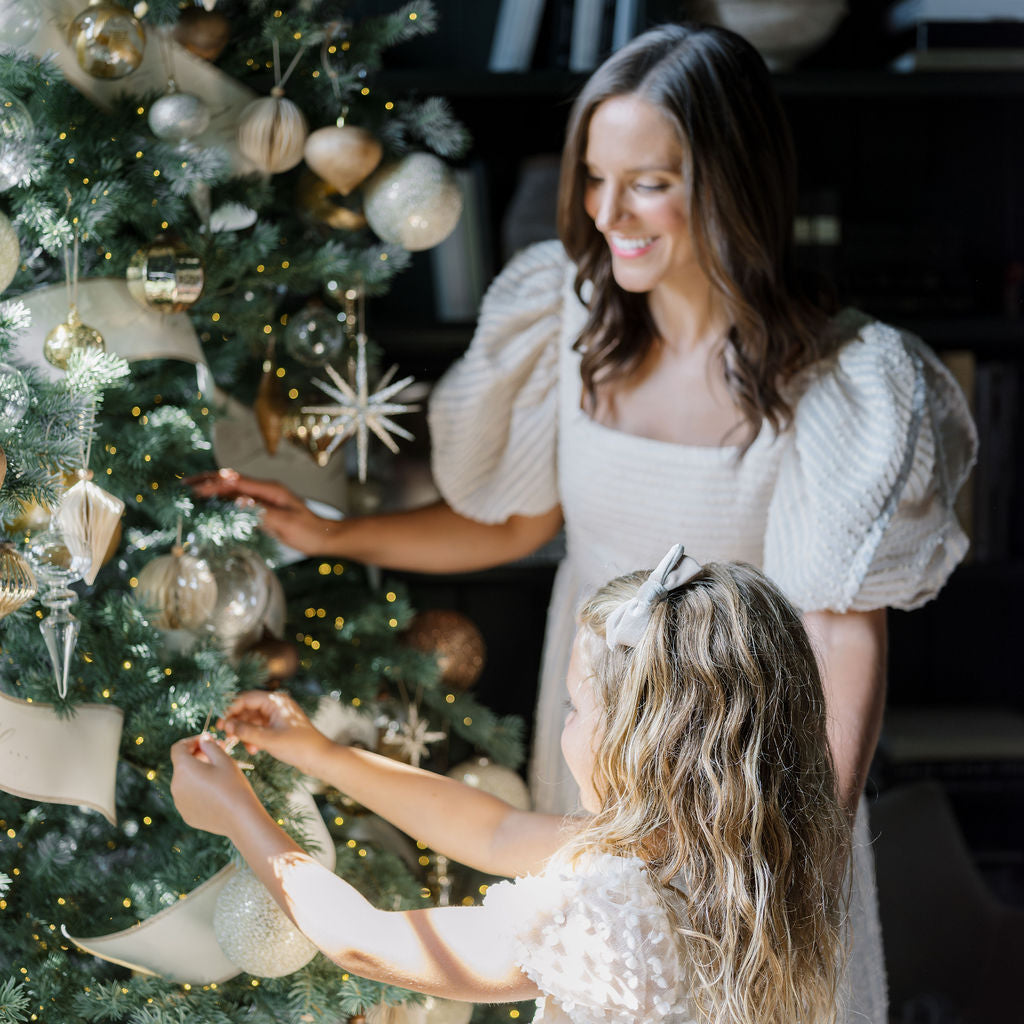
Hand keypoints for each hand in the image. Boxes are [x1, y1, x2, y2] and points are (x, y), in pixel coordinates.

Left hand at [170, 733, 260, 836]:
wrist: (241, 818)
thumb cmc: (233, 785)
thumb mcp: (224, 759)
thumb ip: (210, 745)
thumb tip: (203, 739)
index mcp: (183, 769)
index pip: (178, 748)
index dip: (191, 741)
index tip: (206, 741)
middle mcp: (176, 786)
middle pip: (182, 765)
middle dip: (197, 757)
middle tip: (218, 754)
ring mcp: (180, 803)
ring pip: (185, 781)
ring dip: (197, 774)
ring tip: (218, 774)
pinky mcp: (186, 815)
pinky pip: (189, 797)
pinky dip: (198, 790)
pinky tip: (216, 792)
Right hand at [186, 469, 340, 554]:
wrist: (325, 537)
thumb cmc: (308, 531)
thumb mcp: (285, 523)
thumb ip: (261, 512)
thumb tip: (238, 502)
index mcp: (270, 490)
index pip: (237, 483)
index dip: (214, 485)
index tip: (195, 489)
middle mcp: (266, 490)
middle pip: (232, 481)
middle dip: (208, 481)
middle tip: (185, 484)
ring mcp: (265, 498)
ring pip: (234, 489)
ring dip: (213, 488)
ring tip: (192, 491)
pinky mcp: (265, 508)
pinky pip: (239, 500)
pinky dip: (223, 499)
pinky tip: (213, 503)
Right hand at [220, 690, 332, 777]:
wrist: (320, 758)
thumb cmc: (298, 746)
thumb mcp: (269, 739)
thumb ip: (245, 731)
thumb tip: (225, 725)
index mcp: (275, 701)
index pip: (246, 698)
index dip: (230, 709)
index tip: (218, 723)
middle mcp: (276, 705)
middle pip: (247, 708)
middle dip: (235, 722)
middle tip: (224, 734)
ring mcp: (277, 716)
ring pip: (252, 720)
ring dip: (244, 732)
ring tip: (241, 745)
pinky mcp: (279, 727)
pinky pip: (260, 728)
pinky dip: (253, 737)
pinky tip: (253, 750)